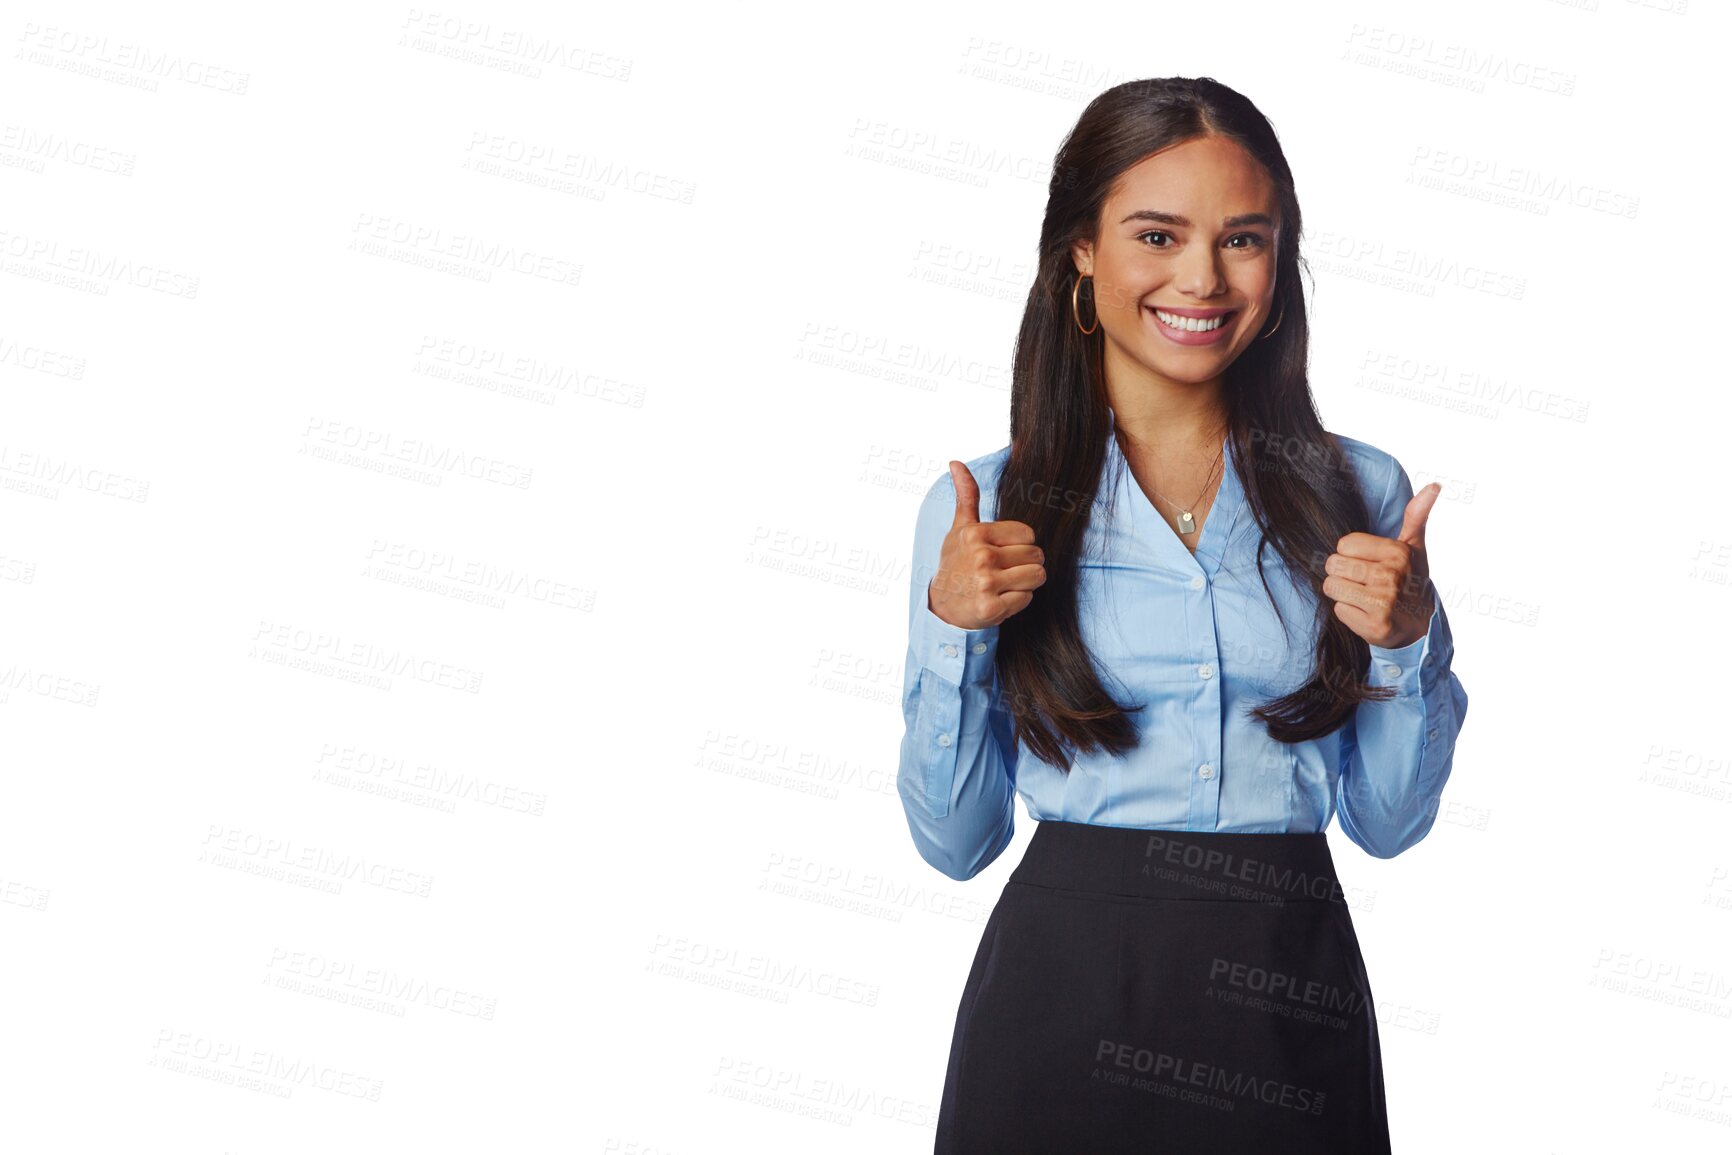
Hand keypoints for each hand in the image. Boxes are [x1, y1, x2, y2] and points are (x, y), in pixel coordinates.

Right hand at [928, 460, 1046, 629]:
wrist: (941, 607)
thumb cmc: (955, 564)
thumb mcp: (959, 529)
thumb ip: (966, 496)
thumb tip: (955, 462)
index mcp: (976, 534)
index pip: (1028, 534)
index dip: (1020, 545)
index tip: (1001, 553)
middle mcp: (981, 557)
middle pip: (1036, 555)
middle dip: (1025, 564)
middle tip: (1003, 572)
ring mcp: (986, 584)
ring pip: (1037, 576)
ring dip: (1025, 583)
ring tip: (1004, 585)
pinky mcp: (991, 608)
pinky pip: (1027, 598)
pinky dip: (1017, 602)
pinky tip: (998, 600)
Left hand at [1324, 482, 1440, 648]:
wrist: (1421, 624)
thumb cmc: (1411, 578)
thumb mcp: (1414, 546)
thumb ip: (1416, 515)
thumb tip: (1434, 485)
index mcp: (1397, 553)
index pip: (1343, 544)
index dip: (1351, 554)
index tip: (1369, 563)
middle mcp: (1390, 576)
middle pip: (1333, 565)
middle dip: (1343, 573)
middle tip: (1364, 581)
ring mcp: (1382, 603)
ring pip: (1331, 587)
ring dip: (1343, 593)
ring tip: (1364, 595)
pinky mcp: (1374, 626)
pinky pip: (1338, 611)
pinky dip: (1348, 613)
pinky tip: (1366, 612)